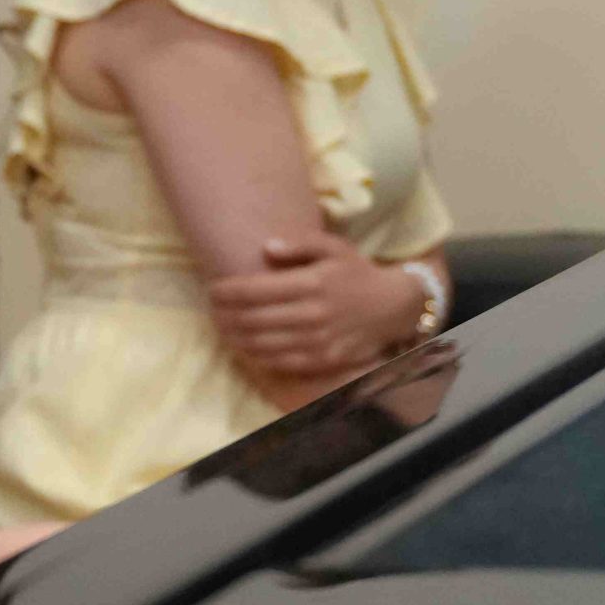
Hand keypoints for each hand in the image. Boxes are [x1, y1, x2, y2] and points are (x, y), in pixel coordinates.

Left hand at [207, 229, 425, 388]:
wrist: (393, 307)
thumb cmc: (355, 272)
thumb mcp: (333, 247)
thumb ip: (300, 243)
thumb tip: (265, 247)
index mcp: (311, 283)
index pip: (253, 290)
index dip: (225, 292)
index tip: (212, 289)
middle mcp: (312, 314)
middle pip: (251, 319)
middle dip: (223, 315)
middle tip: (211, 310)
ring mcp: (317, 341)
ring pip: (260, 343)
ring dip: (234, 337)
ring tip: (221, 327)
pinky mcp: (322, 360)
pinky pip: (279, 362)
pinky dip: (255, 355)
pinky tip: (243, 346)